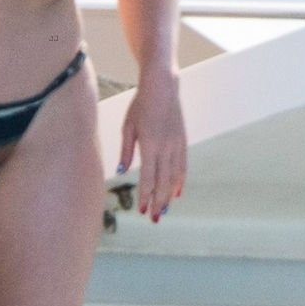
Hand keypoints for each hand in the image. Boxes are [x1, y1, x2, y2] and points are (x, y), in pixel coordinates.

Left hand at [117, 72, 186, 221]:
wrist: (163, 86)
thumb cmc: (140, 105)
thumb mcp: (128, 126)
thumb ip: (126, 150)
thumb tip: (121, 171)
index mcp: (150, 144)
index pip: (147, 177)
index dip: (145, 195)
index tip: (141, 210)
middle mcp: (166, 147)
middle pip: (163, 181)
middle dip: (158, 202)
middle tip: (154, 218)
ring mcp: (177, 144)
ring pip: (175, 177)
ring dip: (169, 195)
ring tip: (164, 210)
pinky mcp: (183, 141)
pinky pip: (183, 166)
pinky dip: (180, 181)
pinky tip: (177, 192)